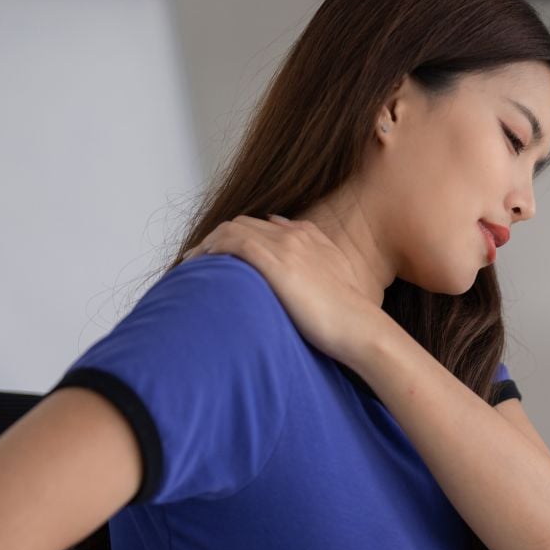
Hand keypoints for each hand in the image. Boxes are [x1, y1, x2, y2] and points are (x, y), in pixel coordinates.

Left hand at [184, 214, 383, 367]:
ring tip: (191, 264)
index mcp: (309, 237)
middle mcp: (294, 234)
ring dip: (208, 244)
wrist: (358, 326)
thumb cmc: (348, 315)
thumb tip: (292, 265)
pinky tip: (201, 264)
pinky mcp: (274, 261)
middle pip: (243, 223)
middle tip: (198, 261)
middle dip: (217, 239)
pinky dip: (213, 249)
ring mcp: (285, 245)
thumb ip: (316, 265)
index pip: (262, 225)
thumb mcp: (334, 282)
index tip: (221, 255)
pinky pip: (233, 242)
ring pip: (233, 229)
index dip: (237, 237)